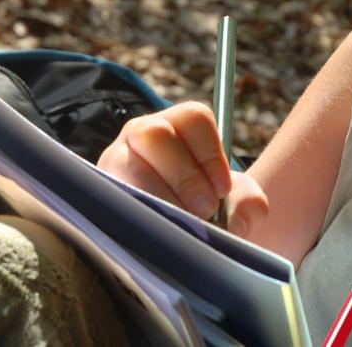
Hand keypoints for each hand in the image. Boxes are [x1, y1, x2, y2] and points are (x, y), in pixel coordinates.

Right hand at [97, 101, 268, 236]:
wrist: (179, 233)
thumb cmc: (208, 210)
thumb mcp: (236, 205)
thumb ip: (250, 203)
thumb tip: (244, 214)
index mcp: (178, 124)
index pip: (193, 118)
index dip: (211, 153)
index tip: (223, 188)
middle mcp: (142, 133)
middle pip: (155, 134)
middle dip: (185, 176)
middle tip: (204, 210)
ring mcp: (116, 159)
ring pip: (131, 166)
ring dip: (162, 199)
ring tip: (183, 225)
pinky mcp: (101, 190)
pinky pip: (113, 198)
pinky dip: (141, 217)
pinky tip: (159, 234)